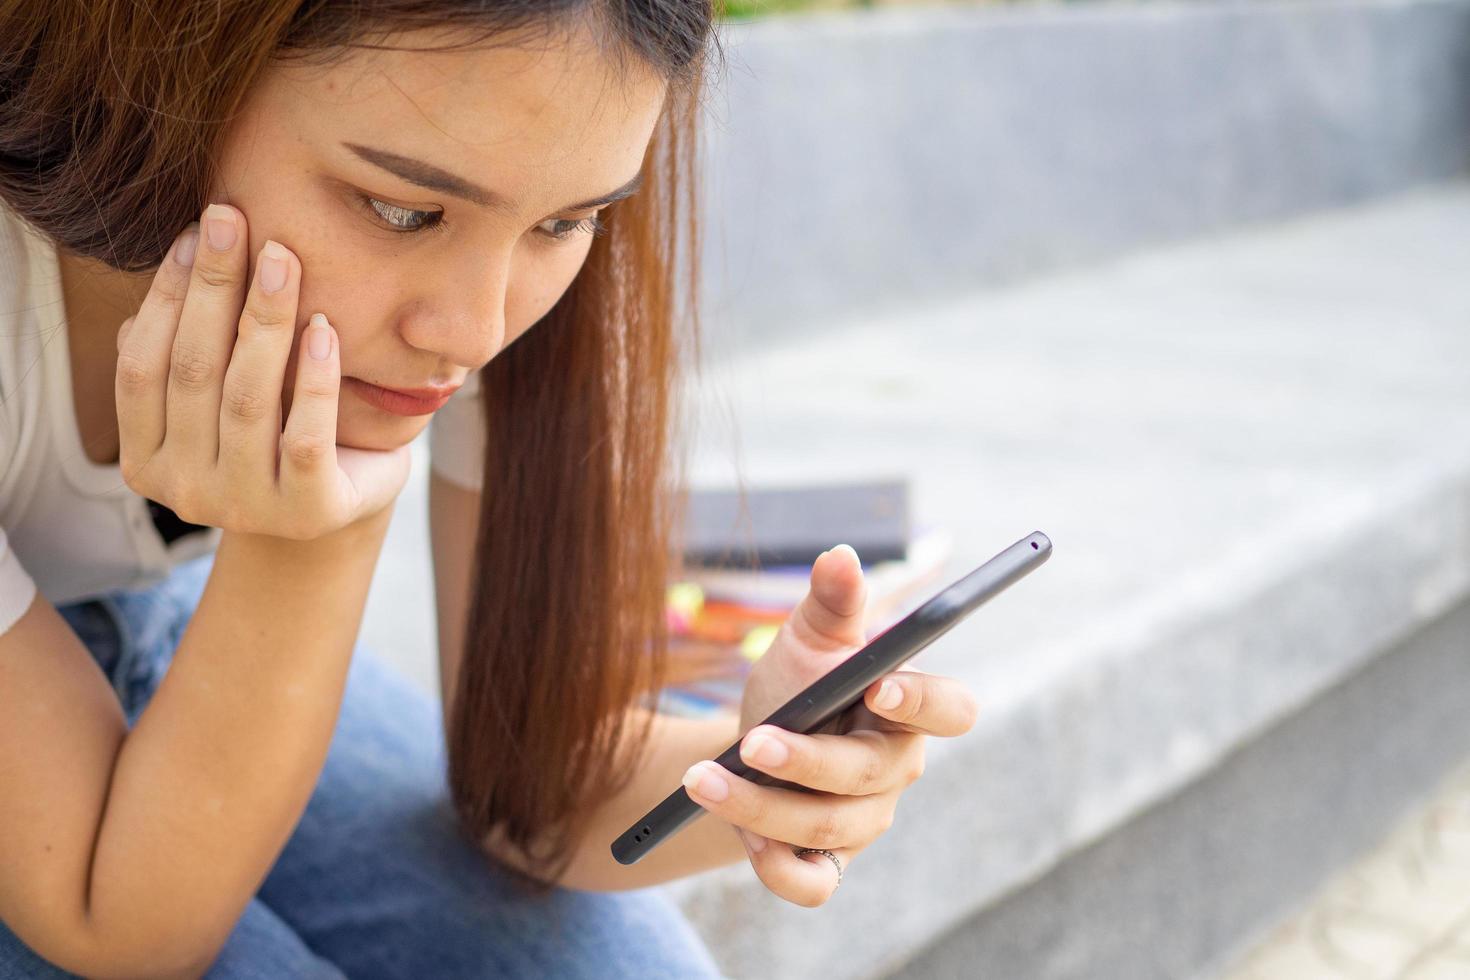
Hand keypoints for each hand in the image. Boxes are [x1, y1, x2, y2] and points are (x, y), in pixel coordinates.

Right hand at [115, 204, 409, 540]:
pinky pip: (307, 436)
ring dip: (264, 320)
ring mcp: (246, 507)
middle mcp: (186, 491)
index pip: (141, 368)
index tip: (193, 234)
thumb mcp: (220, 399)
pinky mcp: (308, 513)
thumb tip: (156, 296)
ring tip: (282, 259)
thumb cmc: (274, 438)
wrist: (344, 508)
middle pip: (194, 373)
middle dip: (213, 289)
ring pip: (247, 399)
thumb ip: (184, 358)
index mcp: (147, 461)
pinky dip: (315, 379)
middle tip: (233, 221)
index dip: (164, 298)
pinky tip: (323, 329)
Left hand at [681, 545, 979, 906]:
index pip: (952, 711)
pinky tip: (738, 840)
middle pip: (869, 776)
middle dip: (807, 761)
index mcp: (907, 709)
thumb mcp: (809, 638)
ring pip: (827, 827)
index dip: (925, 703)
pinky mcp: (828, 863)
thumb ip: (831, 600)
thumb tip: (839, 555)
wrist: (751, 746)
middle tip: (752, 741)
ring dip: (759, 807)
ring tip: (701, 781)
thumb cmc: (798, 683)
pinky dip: (776, 868)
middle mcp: (895, 770)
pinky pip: (813, 885)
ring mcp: (864, 822)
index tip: (879, 686)